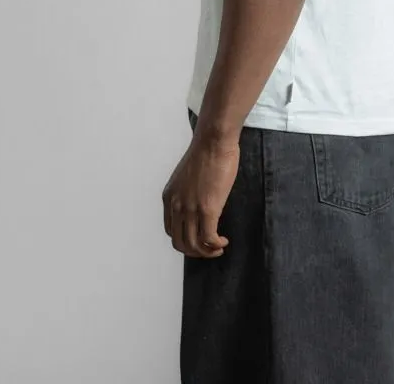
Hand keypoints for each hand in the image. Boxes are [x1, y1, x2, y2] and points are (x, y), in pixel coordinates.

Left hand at [161, 133, 239, 257]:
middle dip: (195, 251)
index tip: (199, 238)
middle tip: (209, 249)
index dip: (185, 239)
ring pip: (193, 245)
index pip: (171, 230)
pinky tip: (224, 241)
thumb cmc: (206, 152)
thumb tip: (198, 203)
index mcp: (169, 197)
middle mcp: (176, 205)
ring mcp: (190, 208)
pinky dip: (215, 245)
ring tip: (219, 247)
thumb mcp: (187, 176)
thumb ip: (187, 192)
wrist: (214, 140)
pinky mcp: (207, 209)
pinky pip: (208, 239)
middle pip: (179, 242)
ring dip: (207, 252)